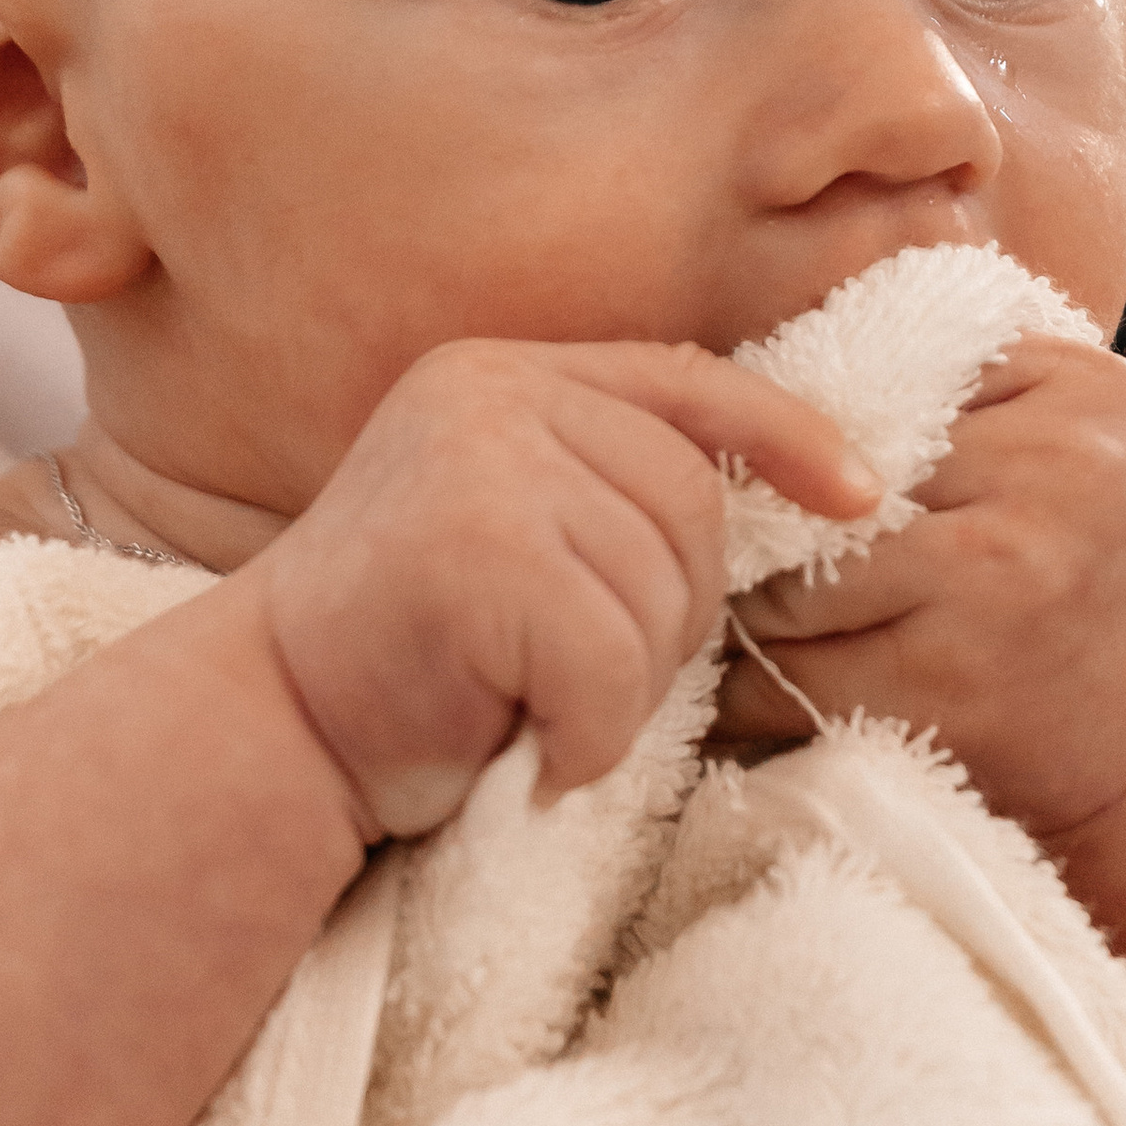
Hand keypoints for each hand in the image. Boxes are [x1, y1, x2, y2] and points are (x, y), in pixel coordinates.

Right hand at [262, 339, 874, 836]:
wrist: (266, 732)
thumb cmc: (404, 661)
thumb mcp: (511, 534)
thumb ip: (603, 492)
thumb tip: (783, 500)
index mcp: (503, 376)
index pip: (685, 384)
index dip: (787, 438)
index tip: (859, 495)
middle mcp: (490, 394)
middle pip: (692, 505)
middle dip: (670, 619)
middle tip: (575, 682)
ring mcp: (479, 463)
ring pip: (660, 593)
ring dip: (622, 688)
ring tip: (533, 707)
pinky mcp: (475, 551)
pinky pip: (611, 663)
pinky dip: (589, 735)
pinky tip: (529, 748)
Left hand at [715, 336, 1125, 837]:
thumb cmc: (1091, 582)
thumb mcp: (1068, 445)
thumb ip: (958, 393)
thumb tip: (754, 387)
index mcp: (1077, 388)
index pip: (874, 385)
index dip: (815, 446)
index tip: (786, 489)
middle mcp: (1053, 471)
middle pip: (820, 487)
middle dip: (764, 535)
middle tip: (734, 566)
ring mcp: (1005, 581)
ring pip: (788, 585)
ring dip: (746, 618)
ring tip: (746, 631)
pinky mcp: (958, 690)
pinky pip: (789, 679)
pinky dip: (747, 694)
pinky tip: (747, 697)